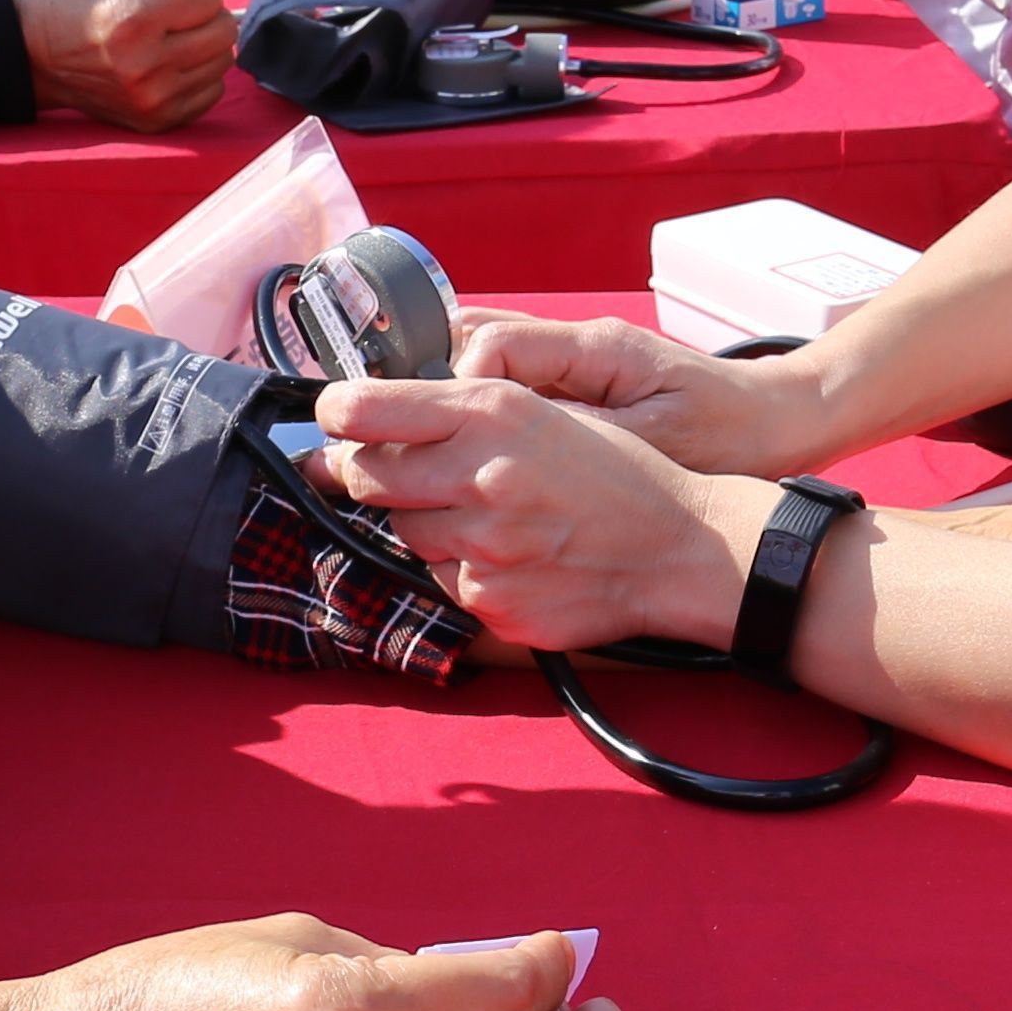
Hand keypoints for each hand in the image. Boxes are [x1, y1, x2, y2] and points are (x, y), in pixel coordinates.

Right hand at [18, 0, 237, 126]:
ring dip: (205, 43)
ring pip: (223, 61)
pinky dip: (199, 74)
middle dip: (206, 13)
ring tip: (169, 36)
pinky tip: (168, 62)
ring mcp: (154, 100)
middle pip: (224, 30)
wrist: (38, 57)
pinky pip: (212, 92)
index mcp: (133, 19)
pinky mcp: (159, 122)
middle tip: (173, 11)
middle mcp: (145, 66)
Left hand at [311, 376, 759, 652]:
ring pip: (403, 532)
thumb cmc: (610, 474)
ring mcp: (485, 546)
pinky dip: (463, 570)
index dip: (338, 411)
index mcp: (494, 413)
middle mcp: (483, 476)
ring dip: (427, 524)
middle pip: (366, 476)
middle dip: (372, 472)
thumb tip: (363, 416)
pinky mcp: (491, 601)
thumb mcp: (542, 411)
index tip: (333, 415)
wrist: (678, 549)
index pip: (367, 409)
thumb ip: (457, 409)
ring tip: (490, 517)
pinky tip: (512, 558)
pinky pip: (442, 581)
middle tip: (409, 473)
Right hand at [453, 309, 827, 475]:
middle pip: (477, 335)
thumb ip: (585, 435)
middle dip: (437, 384)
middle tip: (415, 440)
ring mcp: (576, 359)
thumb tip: (506, 440)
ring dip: (456, 395)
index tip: (446, 438)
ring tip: (433, 448)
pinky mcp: (580, 382)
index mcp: (597, 346)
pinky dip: (483, 409)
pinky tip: (474, 451)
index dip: (458, 386)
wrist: (780, 421)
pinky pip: (513, 382)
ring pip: (487, 355)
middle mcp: (579, 342)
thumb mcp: (660, 441)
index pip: (494, 343)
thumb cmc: (731, 434)